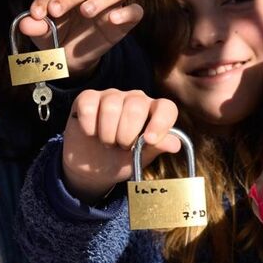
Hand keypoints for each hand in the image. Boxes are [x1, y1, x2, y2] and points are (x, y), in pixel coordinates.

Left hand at [20, 0, 142, 75]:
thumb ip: (34, 25)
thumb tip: (25, 23)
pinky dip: (127, 12)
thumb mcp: (41, 32)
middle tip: (55, 12)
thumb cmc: (55, 35)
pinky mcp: (126, 20)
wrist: (69, 58)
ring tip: (85, 12)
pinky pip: (135, 10)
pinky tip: (112, 20)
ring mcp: (113, 3)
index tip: (37, 12)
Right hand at [62, 89, 179, 203]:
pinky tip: (90, 133)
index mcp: (153, 112)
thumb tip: (174, 144)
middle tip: (122, 146)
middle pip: (136, 107)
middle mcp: (134, 99)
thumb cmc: (121, 159)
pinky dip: (89, 126)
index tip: (149, 140)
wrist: (92, 166)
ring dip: (107, 133)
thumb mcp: (140, 158)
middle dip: (127, 134)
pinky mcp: (88, 97)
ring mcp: (111, 96)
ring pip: (111, 106)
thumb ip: (156, 148)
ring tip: (107, 142)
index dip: (160, 122)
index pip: (166, 107)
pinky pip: (89, 106)